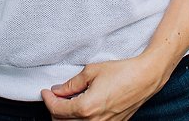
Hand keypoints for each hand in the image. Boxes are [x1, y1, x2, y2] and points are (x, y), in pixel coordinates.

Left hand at [40, 54, 166, 120]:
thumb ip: (71, 83)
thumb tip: (58, 90)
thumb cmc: (121, 72)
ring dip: (66, 117)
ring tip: (66, 101)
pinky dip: (79, 119)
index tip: (44, 92)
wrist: (144, 78)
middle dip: (55, 109)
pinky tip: (80, 107)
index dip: (48, 100)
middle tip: (54, 95)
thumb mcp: (91, 71)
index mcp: (86, 108)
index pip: (57, 110)